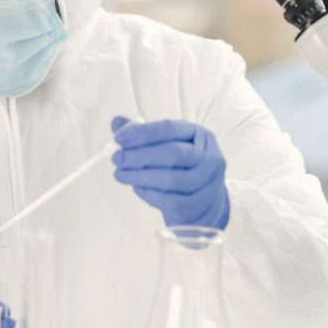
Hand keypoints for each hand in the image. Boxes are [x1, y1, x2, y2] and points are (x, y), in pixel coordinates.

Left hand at [111, 117, 230, 228]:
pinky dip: (148, 194)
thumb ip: (142, 133)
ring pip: (171, 179)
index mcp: (200, 135)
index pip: (169, 129)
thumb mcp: (166, 145)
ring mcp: (207, 182)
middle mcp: (209, 156)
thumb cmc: (181, 167)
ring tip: (121, 174)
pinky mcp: (199, 205)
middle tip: (118, 159)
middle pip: (172, 153)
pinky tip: (137, 188)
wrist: (203, 201)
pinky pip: (170, 200)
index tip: (119, 138)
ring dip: (139, 176)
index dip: (141, 133)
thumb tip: (117, 122)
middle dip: (139, 156)